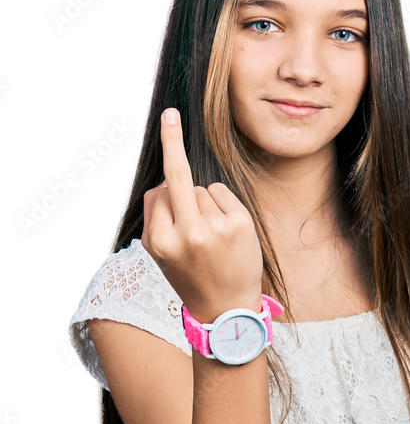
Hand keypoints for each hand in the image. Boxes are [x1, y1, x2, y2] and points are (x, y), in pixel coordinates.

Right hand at [141, 108, 263, 321]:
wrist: (226, 308)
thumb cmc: (191, 276)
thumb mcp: (161, 255)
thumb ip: (156, 217)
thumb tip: (165, 179)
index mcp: (162, 242)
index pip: (158, 194)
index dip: (165, 190)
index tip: (164, 133)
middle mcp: (187, 234)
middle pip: (178, 177)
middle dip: (171, 142)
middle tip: (170, 115)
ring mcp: (216, 228)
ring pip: (202, 189)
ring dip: (204, 203)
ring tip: (211, 237)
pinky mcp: (240, 224)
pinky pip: (222, 193)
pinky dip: (222, 204)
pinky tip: (225, 230)